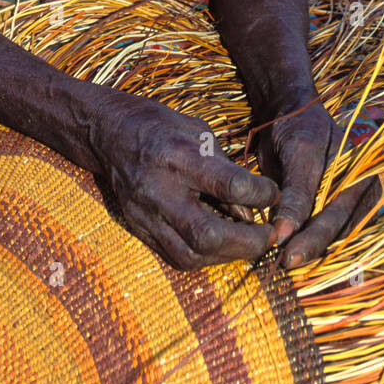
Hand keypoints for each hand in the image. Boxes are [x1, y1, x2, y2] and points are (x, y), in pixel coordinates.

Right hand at [82, 91, 278, 270]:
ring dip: (228, 256)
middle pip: (207, 234)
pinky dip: (206, 257)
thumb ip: (228, 171)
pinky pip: (176, 257)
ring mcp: (145, 215)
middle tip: (269, 236)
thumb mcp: (200, 133)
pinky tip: (223, 246)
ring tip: (249, 244)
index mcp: (177, 156)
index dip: (262, 194)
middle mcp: (158, 190)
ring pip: (191, 255)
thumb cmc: (162, 127)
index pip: (229, 185)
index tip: (273, 194)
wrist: (110, 134)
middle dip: (247, 243)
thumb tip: (253, 212)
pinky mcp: (138, 230)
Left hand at [254, 99, 381, 269]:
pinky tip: (289, 253)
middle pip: (338, 230)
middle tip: (283, 263)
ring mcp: (350, 202)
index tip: (287, 253)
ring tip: (282, 263)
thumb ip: (296, 193)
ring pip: (333, 236)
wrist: (292, 113)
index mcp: (361, 173)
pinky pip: (327, 233)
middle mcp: (361, 191)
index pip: (338, 213)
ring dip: (309, 251)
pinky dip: (308, 244)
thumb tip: (285, 233)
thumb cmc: (296, 127)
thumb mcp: (298, 153)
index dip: (312, 236)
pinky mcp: (336, 209)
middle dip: (310, 248)